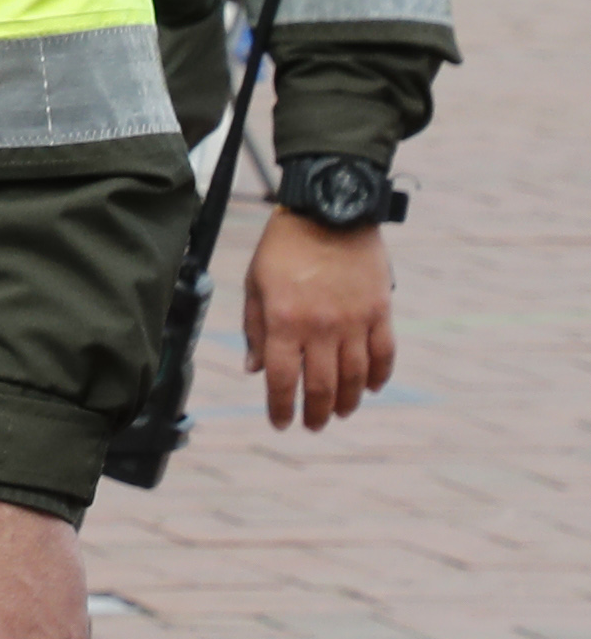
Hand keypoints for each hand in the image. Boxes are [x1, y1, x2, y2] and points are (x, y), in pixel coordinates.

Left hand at [244, 216, 395, 430]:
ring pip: (356, 377)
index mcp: (284, 321)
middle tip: (313, 425)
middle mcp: (321, 327)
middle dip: (317, 412)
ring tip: (341, 412)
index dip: (281, 407)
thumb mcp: (255, 285)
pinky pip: (384, 353)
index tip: (281, 423)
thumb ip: (255, 330)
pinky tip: (371, 388)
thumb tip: (255, 370)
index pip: (282, 379)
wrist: (329, 212)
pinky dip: (379, 375)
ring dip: (349, 401)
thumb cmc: (283, 247)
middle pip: (323, 386)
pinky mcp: (380, 312)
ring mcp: (354, 321)